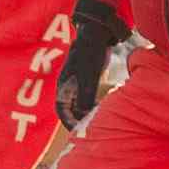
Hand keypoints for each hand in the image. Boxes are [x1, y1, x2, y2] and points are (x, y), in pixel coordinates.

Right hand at [55, 0, 125, 128]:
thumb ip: (85, 97)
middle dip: (79, 120)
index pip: (62, 110)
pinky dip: (94, 103)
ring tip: (98, 121)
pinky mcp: (88, 79)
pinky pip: (89, 95)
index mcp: (64, 87)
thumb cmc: (89, 55)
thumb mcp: (88, 77)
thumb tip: (83, 115)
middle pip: (71, 109)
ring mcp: (78, 83)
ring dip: (87, 112)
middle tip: (91, 131)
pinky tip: (105, 106)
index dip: (69, 122)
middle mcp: (69, 87)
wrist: (95, 34)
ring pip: (81, 103)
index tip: (78, 133)